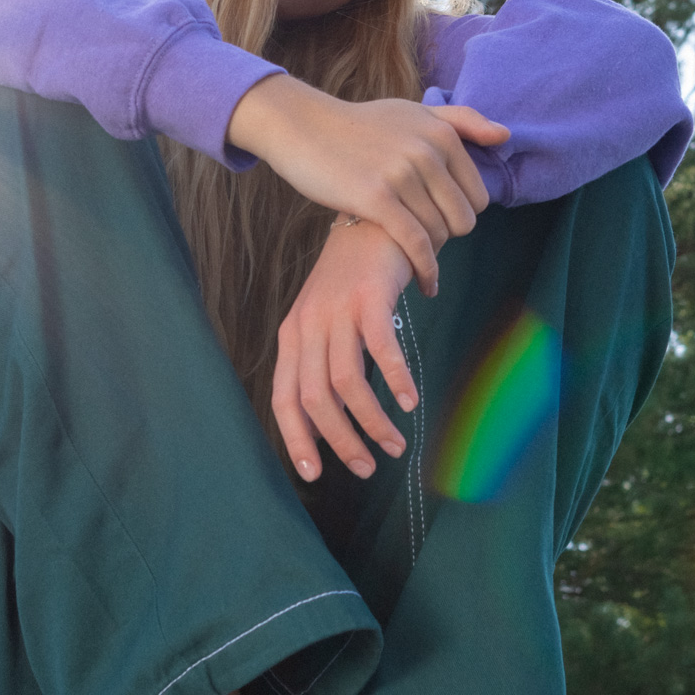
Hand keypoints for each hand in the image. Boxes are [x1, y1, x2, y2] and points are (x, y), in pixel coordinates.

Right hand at [226, 77, 509, 293]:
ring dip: (431, 255)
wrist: (303, 128)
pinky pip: (416, 244)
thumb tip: (505, 136)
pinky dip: (425, 270)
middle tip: (424, 242)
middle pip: (463, 219)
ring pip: (440, 235)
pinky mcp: (376, 198)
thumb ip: (461, 121)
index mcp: (441, 134)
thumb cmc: (359, 125)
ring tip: (414, 258)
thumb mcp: (412, 113)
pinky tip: (422, 284)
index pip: (477, 196)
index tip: (439, 224)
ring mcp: (402, 174)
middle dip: (447, 237)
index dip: (459, 216)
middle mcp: (427, 152)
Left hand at [272, 217, 421, 481]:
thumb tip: (331, 426)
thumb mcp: (327, 326)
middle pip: (315, 399)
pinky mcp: (369, 297)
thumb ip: (324, 368)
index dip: (297, 440)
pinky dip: (396, 379)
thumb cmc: (354, 282)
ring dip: (372, 421)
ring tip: (394, 444)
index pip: (285, 399)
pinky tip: (409, 401)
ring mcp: (337, 310)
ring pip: (346, 381)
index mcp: (292, 337)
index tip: (315, 474)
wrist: (374, 220)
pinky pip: (381, 348)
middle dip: (340, 441)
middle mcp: (308, 325)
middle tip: (366, 467)